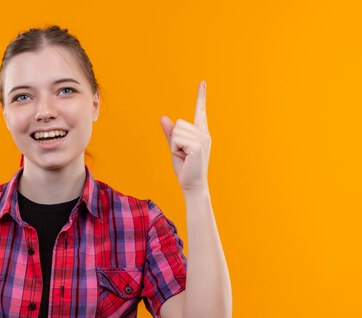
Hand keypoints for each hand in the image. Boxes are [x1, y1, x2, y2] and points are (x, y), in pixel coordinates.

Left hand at [160, 80, 211, 195]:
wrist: (193, 185)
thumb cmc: (185, 168)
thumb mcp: (175, 148)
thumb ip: (170, 133)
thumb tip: (163, 117)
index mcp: (200, 132)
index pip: (200, 111)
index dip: (201, 96)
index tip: (202, 82)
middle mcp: (203, 133)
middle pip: (178, 123)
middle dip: (174, 139)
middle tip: (183, 154)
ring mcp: (202, 138)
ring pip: (176, 131)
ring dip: (174, 145)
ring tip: (184, 156)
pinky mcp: (197, 145)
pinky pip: (176, 140)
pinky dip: (175, 150)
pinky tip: (184, 158)